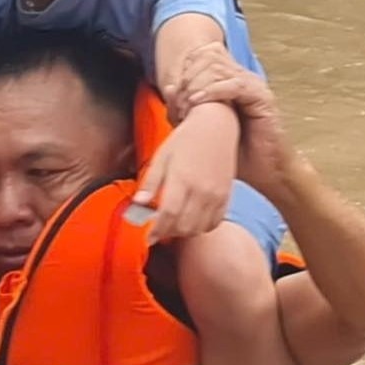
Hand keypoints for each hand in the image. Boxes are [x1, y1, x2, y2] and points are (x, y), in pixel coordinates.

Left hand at [134, 103, 237, 241]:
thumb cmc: (186, 139)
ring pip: (200, 228)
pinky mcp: (227, 195)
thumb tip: (137, 204)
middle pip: (184, 226)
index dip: (156, 231)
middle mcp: (202, 189)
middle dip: (168, 233)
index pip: (168, 215)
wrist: (216, 126)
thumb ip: (150, 182)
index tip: (148, 238)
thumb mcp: (162, 156)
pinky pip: (215, 222)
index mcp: (182, 178)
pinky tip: (193, 220)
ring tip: (175, 224)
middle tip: (159, 229)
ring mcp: (217, 194)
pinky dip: (202, 227)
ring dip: (185, 232)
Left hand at [168, 43, 295, 195]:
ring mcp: (254, 86)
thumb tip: (168, 88)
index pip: (202, 56)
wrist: (266, 173)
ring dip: (195, 85)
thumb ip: (186, 109)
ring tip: (186, 108)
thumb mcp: (202, 128)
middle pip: (207, 58)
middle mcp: (242, 78)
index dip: (183, 72)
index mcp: (229, 81)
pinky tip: (197, 103)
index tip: (173, 100)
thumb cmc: (236, 154)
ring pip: (217, 68)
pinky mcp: (262, 98)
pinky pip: (234, 84)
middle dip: (186, 80)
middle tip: (178, 107)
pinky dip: (211, 91)